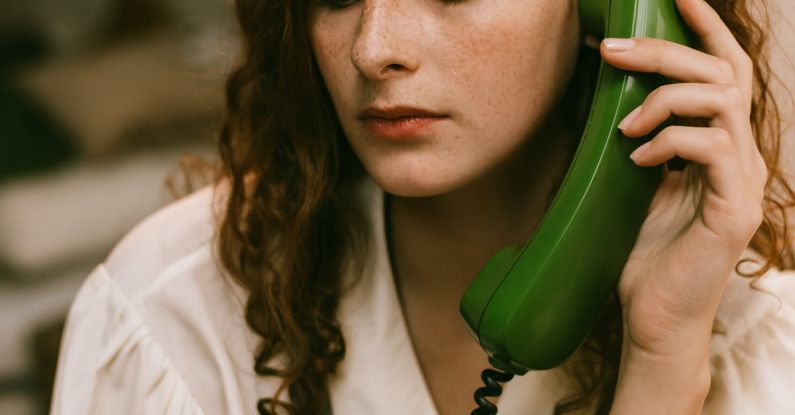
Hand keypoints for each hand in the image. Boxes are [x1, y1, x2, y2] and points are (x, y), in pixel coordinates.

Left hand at [601, 0, 766, 359]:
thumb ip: (638, 143)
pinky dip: (670, 140)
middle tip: (613, 48)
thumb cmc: (642, 254)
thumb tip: (607, 100)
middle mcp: (740, 156)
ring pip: (721, 101)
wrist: (654, 317)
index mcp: (719, 147)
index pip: (723, 72)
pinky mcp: (735, 208)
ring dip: (664, 98)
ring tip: (624, 123)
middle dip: (666, 50)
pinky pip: (712, 147)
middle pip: (721, 73)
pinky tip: (638, 158)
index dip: (704, 29)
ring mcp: (743, 181)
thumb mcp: (635, 185)